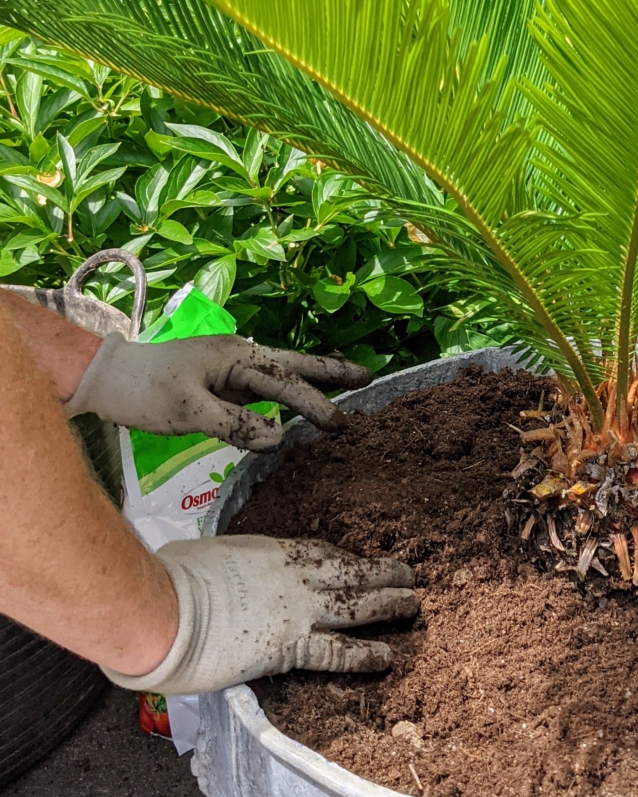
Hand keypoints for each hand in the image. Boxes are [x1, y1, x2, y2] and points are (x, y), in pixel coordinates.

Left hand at [64, 333, 370, 449]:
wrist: (107, 377)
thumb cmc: (144, 391)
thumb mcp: (187, 411)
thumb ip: (234, 424)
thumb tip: (278, 440)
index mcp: (235, 357)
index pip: (284, 381)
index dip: (313, 402)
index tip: (338, 424)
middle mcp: (239, 356)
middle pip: (295, 364)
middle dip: (332, 372)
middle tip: (370, 377)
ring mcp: (231, 369)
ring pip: (283, 373)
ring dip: (315, 379)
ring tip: (350, 385)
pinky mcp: (223, 382)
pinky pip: (265, 387)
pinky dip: (290, 391)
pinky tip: (301, 402)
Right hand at [102, 537, 416, 694]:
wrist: (166, 608)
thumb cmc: (172, 578)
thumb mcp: (203, 556)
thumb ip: (220, 567)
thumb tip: (209, 573)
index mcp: (271, 552)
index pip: (320, 553)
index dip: (345, 560)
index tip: (359, 563)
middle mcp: (294, 577)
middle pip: (351, 572)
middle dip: (381, 573)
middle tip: (408, 574)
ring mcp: (298, 610)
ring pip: (357, 605)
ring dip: (388, 605)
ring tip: (413, 606)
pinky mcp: (293, 647)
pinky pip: (339, 651)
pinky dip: (365, 654)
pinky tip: (387, 658)